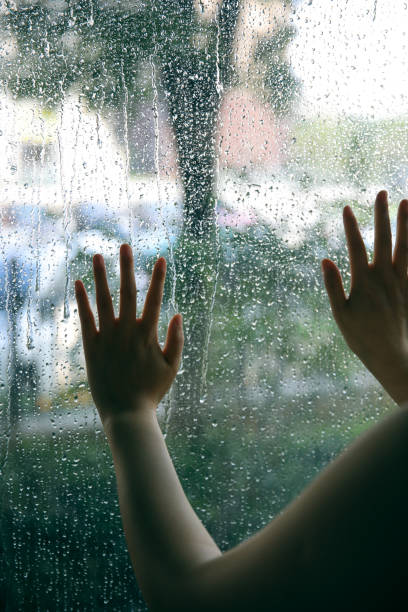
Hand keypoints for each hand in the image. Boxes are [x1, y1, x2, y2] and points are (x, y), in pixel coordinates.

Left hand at [75, 244, 183, 423]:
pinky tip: (77, 284)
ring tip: (97, 256)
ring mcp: (108, 337)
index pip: (155, 298)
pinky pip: (85, 318)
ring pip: (103, 299)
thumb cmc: (152, 391)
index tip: (162, 259)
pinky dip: (82, 300)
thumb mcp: (172, 367)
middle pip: (127, 291)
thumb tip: (177, 314)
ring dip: (100, 276)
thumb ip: (176, 340)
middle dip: (127, 266)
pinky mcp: (91, 346)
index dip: (159, 277)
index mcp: (148, 334)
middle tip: (124, 245)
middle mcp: (127, 330)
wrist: (126, 412)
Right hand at [322, 190, 407, 405]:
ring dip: (406, 223)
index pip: (356, 247)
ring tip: (407, 202)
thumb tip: (325, 260)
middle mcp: (385, 277)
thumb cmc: (363, 338)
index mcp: (364, 282)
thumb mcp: (341, 315)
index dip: (351, 227)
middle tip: (382, 193)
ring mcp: (402, 281)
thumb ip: (333, 286)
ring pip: (406, 246)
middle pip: (384, 239)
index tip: (347, 208)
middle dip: (382, 215)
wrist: (394, 356)